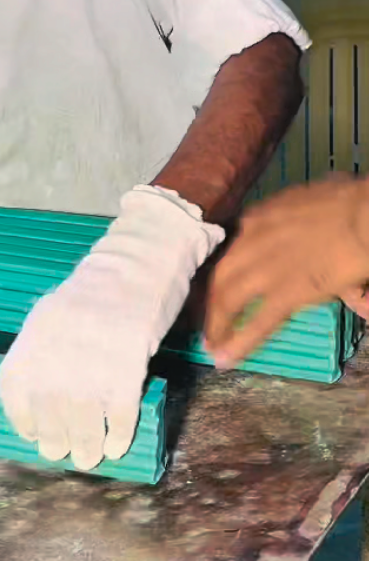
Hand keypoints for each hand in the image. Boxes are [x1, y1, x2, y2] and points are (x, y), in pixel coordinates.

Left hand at [0, 186, 223, 470]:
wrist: (138, 265)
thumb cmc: (98, 291)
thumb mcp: (55, 312)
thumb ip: (43, 348)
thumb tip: (39, 395)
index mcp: (35, 334)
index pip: (15, 388)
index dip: (21, 417)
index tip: (31, 433)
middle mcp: (57, 350)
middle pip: (50, 412)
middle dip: (55, 441)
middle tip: (62, 453)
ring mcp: (92, 360)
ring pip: (83, 422)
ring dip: (85, 447)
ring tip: (88, 458)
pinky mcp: (127, 367)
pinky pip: (119, 415)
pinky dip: (117, 435)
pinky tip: (116, 444)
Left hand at [205, 175, 368, 369]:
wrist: (364, 216)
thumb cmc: (348, 202)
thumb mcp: (306, 201)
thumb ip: (292, 219)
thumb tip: (296, 224)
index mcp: (258, 219)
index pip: (229, 250)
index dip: (222, 273)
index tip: (218, 287)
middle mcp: (251, 242)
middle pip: (219, 277)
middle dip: (210, 303)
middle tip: (208, 323)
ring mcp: (266, 270)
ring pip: (228, 300)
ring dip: (218, 326)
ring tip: (213, 346)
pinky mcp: (286, 294)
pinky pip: (258, 323)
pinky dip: (239, 343)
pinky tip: (227, 359)